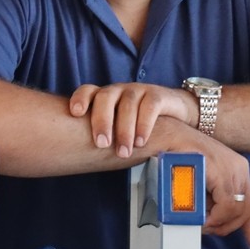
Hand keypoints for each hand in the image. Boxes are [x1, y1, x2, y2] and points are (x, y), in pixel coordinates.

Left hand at [70, 82, 196, 156]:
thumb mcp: (118, 125)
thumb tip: (81, 157)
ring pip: (128, 104)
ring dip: (124, 129)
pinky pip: (150, 106)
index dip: (80, 98)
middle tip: (101, 144)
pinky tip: (141, 141)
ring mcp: (138, 90)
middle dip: (102, 120)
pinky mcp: (157, 95)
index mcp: (105, 96)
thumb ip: (104, 133)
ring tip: (123, 152)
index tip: (75, 113)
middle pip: (105, 97)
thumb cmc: (137, 121)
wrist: (174, 111)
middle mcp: (119, 90)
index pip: (88, 90)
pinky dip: (144, 124)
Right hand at [154, 118, 249, 248]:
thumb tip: (216, 217)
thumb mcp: (204, 178)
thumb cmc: (178, 155)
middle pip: (244, 209)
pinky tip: (203, 216)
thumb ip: (214, 196)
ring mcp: (231, 168)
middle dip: (226, 226)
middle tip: (209, 229)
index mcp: (237, 168)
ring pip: (235, 210)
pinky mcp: (221, 172)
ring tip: (201, 221)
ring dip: (217, 222)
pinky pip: (226, 205)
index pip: (249, 203)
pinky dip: (215, 216)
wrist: (166, 136)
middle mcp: (238, 167)